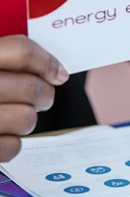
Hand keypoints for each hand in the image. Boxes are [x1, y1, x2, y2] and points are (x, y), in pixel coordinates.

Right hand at [0, 36, 67, 160]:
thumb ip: (4, 58)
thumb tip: (54, 71)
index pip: (20, 50)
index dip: (46, 61)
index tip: (57, 73)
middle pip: (31, 87)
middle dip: (43, 95)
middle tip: (39, 97)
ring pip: (26, 118)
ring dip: (27, 120)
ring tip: (14, 116)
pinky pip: (11, 146)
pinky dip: (12, 143)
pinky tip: (0, 135)